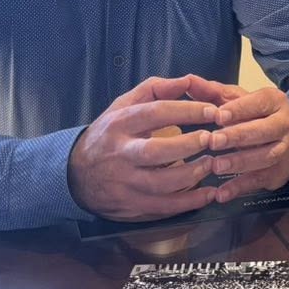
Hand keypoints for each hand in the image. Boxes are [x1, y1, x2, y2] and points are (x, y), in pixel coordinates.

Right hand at [68, 76, 224, 221]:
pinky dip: (188, 202)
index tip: (212, 111)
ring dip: (192, 175)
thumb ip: (155, 89)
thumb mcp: (123, 106)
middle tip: (212, 139)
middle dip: (187, 145)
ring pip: (160, 183)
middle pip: (155, 151)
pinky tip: (207, 194)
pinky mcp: (130, 205)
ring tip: (212, 164)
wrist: (76, 175)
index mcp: (119, 125)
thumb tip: (187, 81)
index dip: (186, 111)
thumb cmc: (108, 135)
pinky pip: (162, 207)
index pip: (154, 113)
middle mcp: (120, 154)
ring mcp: (124, 183)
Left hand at [188, 75, 288, 204]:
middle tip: (213, 141)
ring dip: (240, 162)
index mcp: (274, 102)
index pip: (258, 103)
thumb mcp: (237, 100)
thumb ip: (212, 92)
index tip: (218, 115)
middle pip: (263, 130)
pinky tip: (221, 193)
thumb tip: (188, 80)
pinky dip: (240, 187)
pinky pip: (259, 181)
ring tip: (216, 166)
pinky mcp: (278, 174)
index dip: (239, 109)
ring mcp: (283, 151)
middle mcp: (283, 125)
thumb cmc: (254, 116)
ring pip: (265, 156)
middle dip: (238, 136)